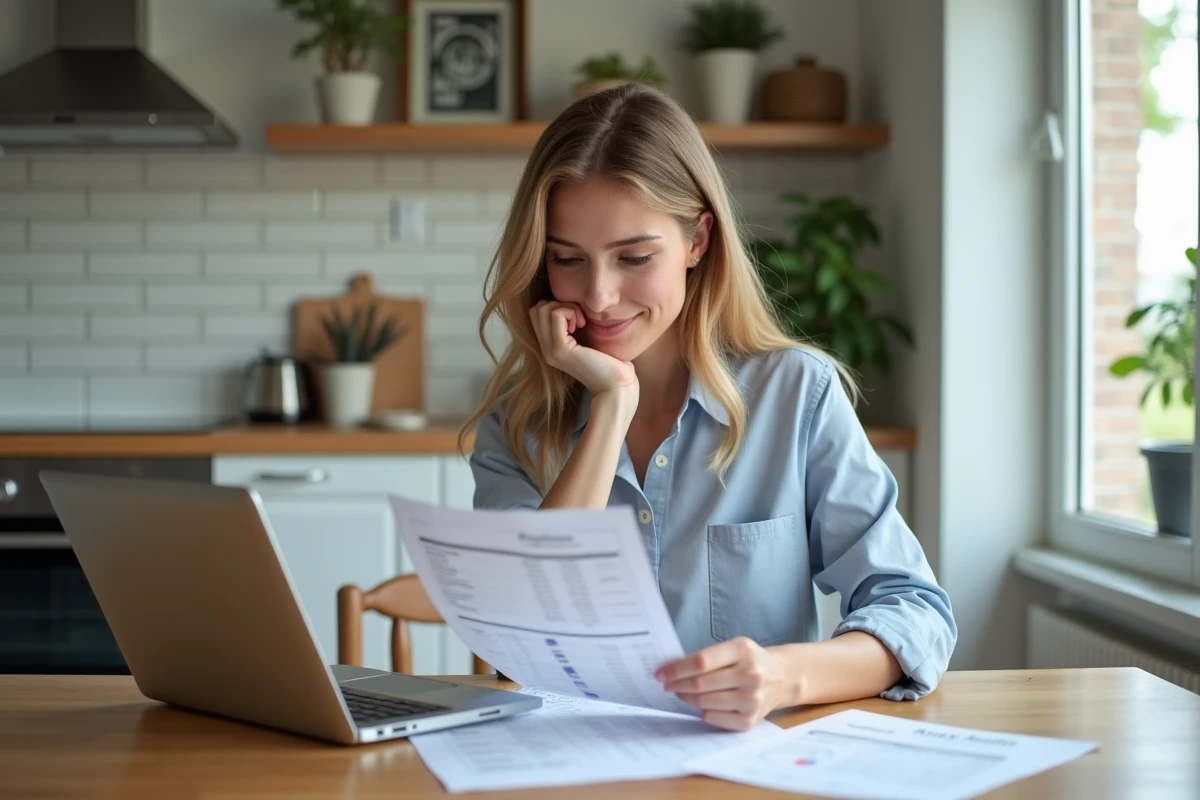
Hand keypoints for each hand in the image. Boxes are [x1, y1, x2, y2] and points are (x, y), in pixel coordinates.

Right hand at [528, 300, 637, 396]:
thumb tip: (575, 305)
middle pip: (536, 309)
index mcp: (551, 347)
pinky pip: (556, 315)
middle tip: (579, 318)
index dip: (557, 307)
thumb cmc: (611, 363)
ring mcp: (551, 350)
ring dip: (565, 307)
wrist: (616, 386)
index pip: (537, 314)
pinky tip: (582, 324)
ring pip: (542, 309)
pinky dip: (570, 312)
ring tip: (581, 321)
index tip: (578, 318)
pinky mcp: (560, 350)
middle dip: (559, 304)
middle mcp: (546, 349)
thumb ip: (577, 327)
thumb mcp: (589, 340)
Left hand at [655, 637, 794, 730]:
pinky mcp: (750, 720)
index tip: (661, 673)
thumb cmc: (750, 660)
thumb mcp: (734, 647)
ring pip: (704, 702)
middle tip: (666, 684)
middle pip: (700, 683)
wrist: (782, 677)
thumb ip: (707, 656)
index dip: (676, 669)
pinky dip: (702, 712)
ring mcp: (752, 699)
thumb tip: (671, 669)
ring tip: (680, 693)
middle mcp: (750, 675)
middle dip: (677, 685)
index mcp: (742, 650)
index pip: (700, 662)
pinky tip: (700, 704)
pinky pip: (714, 718)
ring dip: (686, 699)